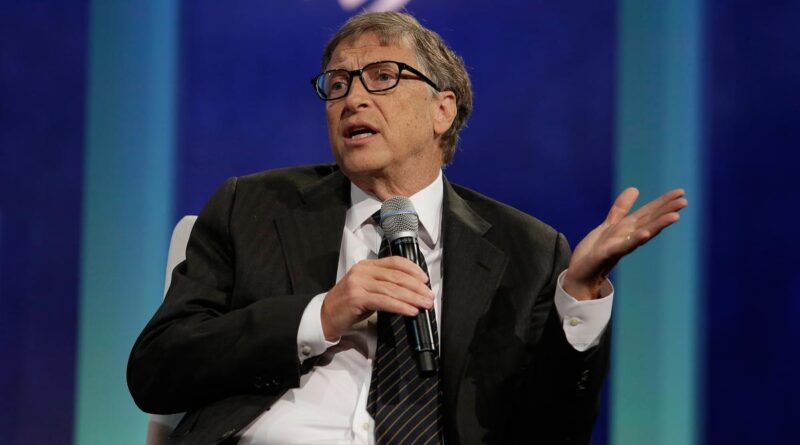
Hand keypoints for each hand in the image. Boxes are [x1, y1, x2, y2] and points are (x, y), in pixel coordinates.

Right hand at [321, 256, 434, 340]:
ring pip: (392, 289)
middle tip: (429, 296)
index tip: (425, 279)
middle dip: (416, 287)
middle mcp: (362, 271)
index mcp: (366, 266)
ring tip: (425, 304)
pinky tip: (411, 311)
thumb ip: (384, 285)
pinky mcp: (357, 297)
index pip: (394, 262)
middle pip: (396, 276)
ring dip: (412, 297)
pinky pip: (384, 301)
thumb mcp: (367, 289)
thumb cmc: (349, 305)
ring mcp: (358, 283)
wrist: (325, 316)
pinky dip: (400, 306)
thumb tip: (411, 290)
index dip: (412, 269)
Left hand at [563, 187, 687, 299]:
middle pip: (650, 221)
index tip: (681, 192)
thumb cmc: (594, 252)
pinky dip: (635, 240)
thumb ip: (621, 209)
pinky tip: (646, 234)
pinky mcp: (608, 254)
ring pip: (643, 233)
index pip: (649, 212)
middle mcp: (628, 236)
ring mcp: (620, 246)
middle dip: (666, 211)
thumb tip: (634, 189)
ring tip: (675, 216)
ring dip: (659, 225)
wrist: (580, 274)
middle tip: (684, 202)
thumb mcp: (608, 225)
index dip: (663, 202)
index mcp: (627, 228)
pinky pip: (624, 246)